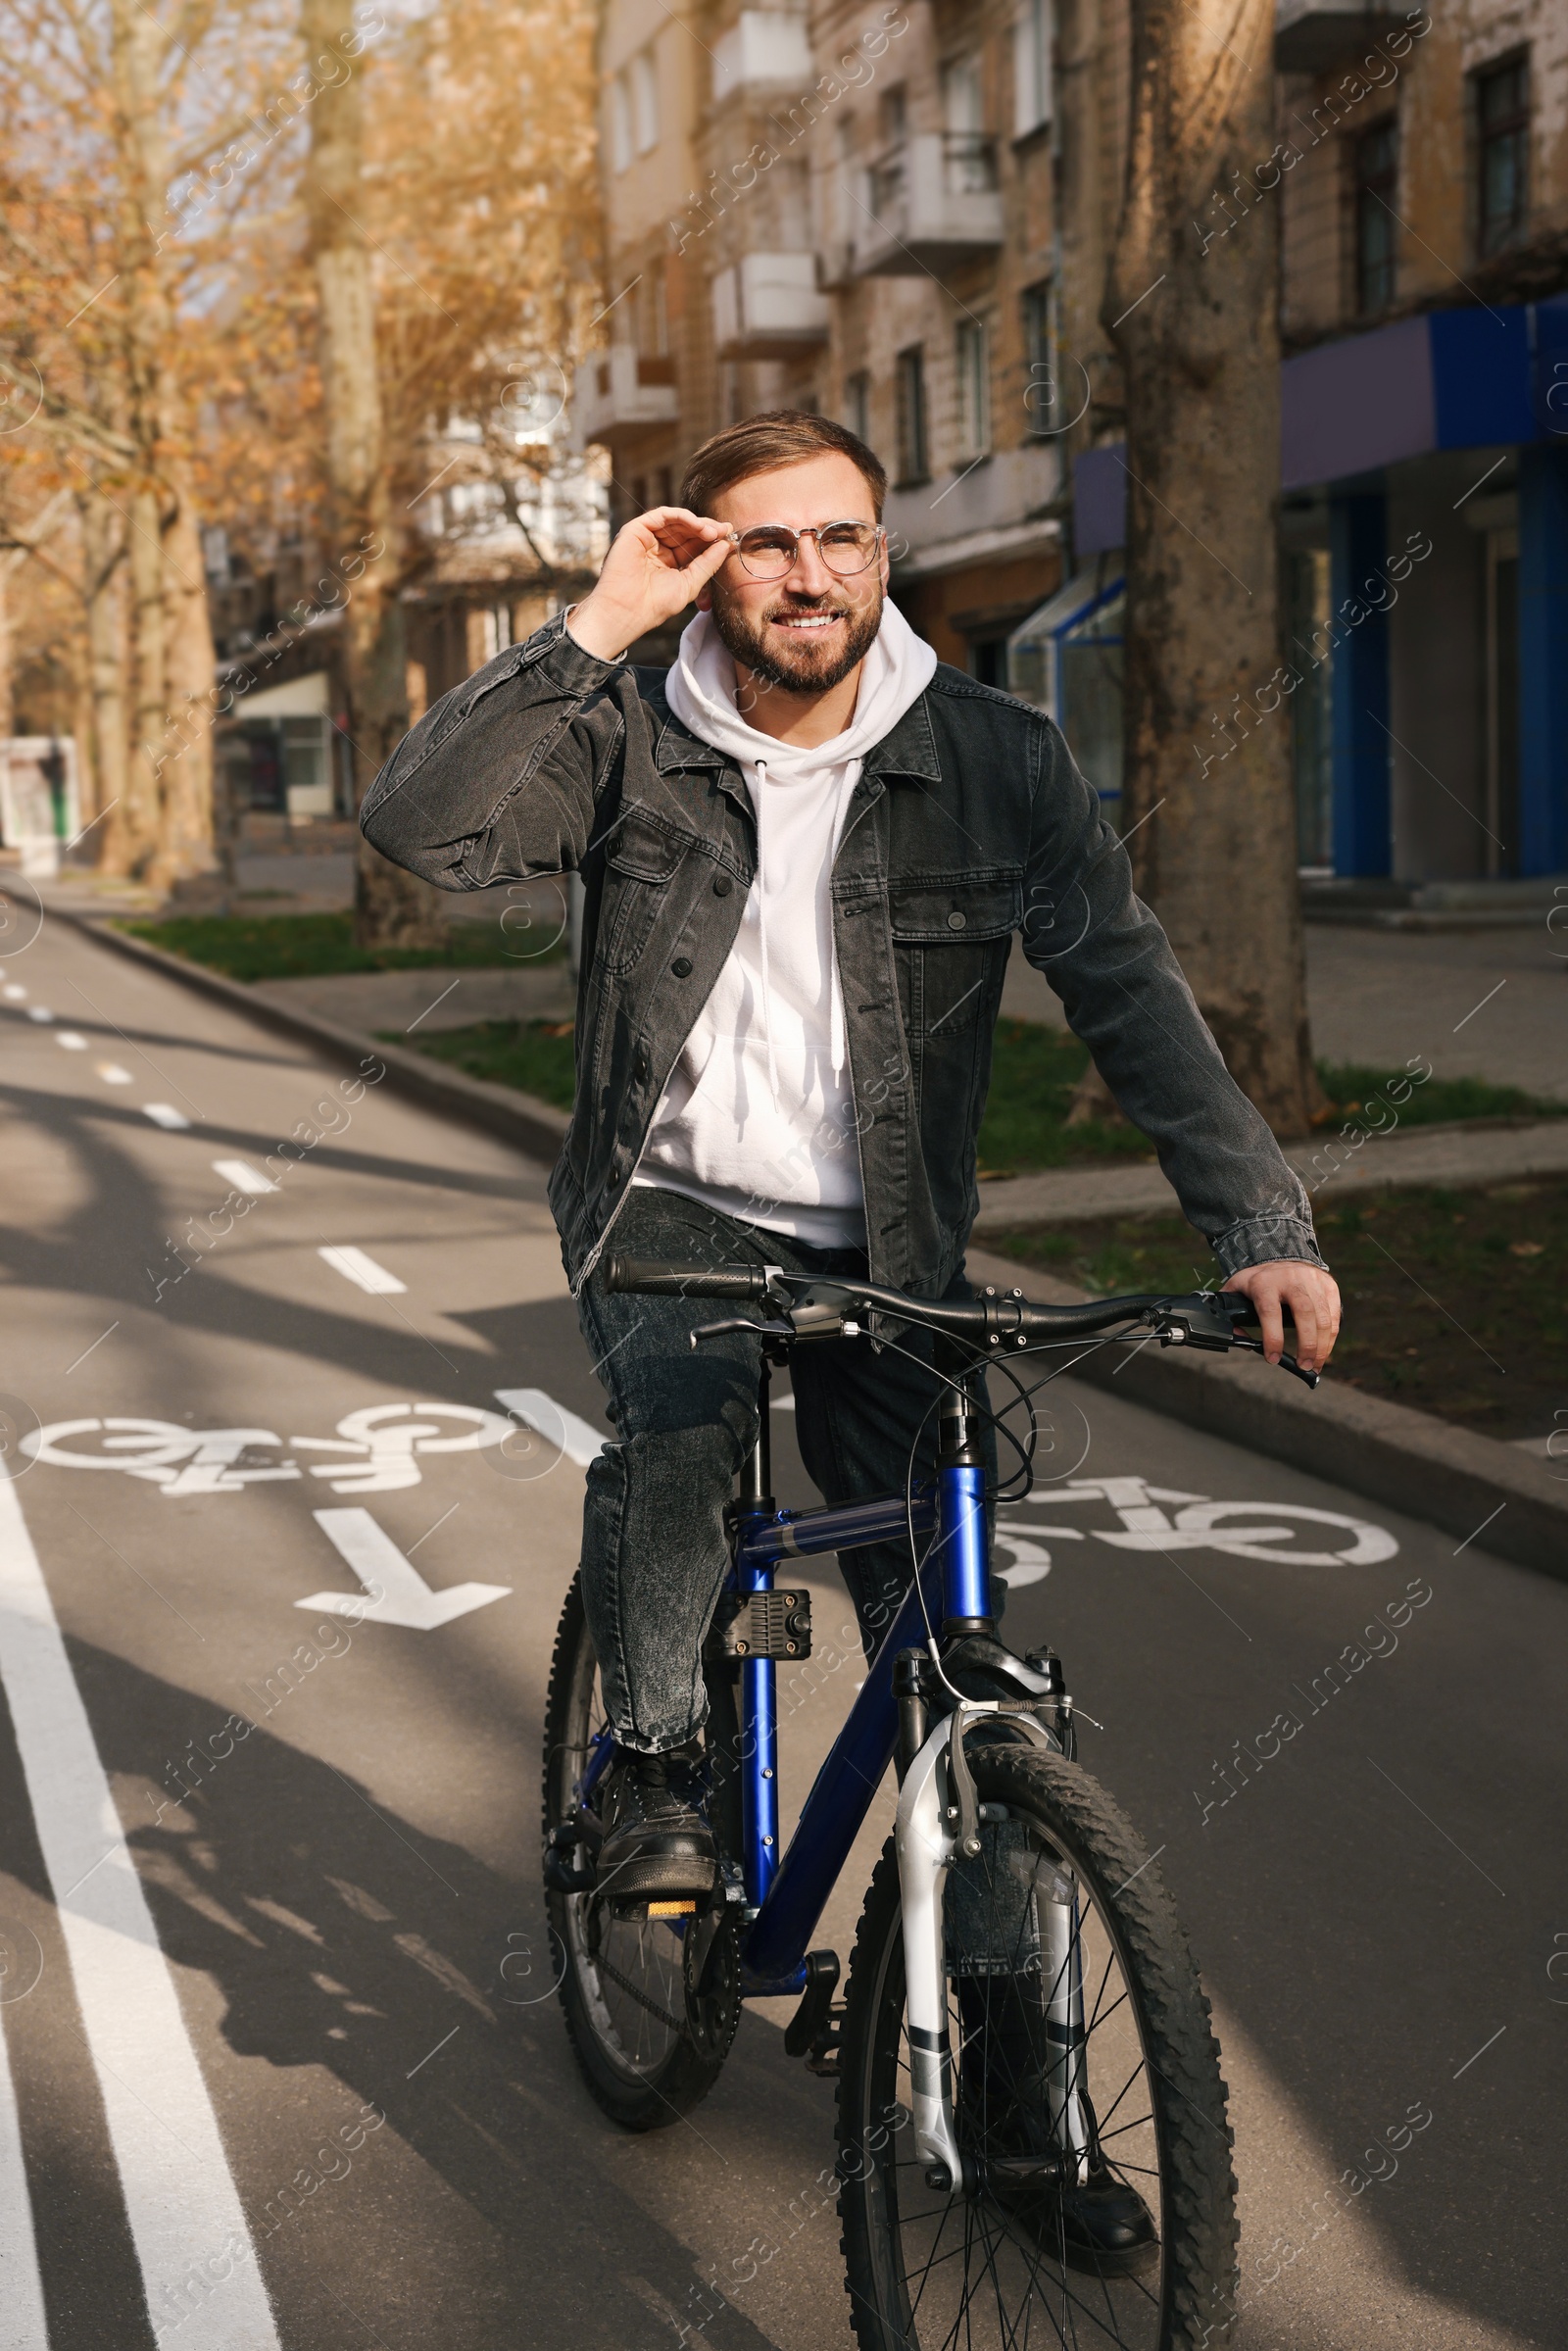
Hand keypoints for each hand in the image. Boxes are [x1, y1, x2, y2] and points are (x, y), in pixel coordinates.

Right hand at [567, 507, 732, 659]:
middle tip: (725, 531)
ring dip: (697, 523)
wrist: (628, 611)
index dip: (711, 540)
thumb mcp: (690, 583)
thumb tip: (725, 544)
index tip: (730, 538)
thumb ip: (708, 563)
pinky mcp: (636, 529)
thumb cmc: (656, 605)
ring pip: (676, 521)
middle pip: (687, 531)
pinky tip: (698, 526)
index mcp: (669, 562)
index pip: (693, 545)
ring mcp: (646, 538)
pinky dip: (682, 516)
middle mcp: (657, 548)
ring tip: (713, 532)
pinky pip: (662, 515)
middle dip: (707, 529)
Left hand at [1222, 1260, 1340, 1373]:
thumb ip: (1230, 1312)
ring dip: (1321, 1346)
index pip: (1270, 1312)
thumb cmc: (1258, 1279)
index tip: (1272, 1359)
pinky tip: (1323, 1351)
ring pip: (1323, 1317)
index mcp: (1265, 1283)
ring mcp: (1313, 1281)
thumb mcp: (1237, 1288)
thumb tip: (1242, 1341)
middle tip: (1303, 1366)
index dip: (1273, 1338)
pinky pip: (1334, 1315)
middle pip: (1304, 1313)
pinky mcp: (1328, 1285)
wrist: (1282, 1253)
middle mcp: (1291, 1279)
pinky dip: (1331, 1337)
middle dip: (1306, 1344)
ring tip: (1314, 1365)